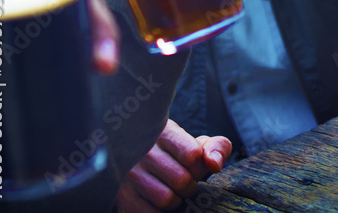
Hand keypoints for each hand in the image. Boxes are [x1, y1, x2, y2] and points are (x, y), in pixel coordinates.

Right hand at [116, 119, 230, 211]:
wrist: (137, 155)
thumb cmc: (174, 151)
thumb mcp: (196, 142)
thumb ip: (216, 147)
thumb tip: (215, 164)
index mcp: (165, 132)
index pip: (192, 155)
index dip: (199, 167)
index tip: (195, 167)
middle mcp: (144, 150)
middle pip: (182, 180)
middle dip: (190, 186)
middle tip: (185, 183)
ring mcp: (130, 173)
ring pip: (166, 199)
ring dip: (177, 200)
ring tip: (173, 191)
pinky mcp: (121, 194)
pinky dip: (161, 212)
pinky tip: (159, 201)